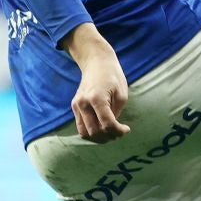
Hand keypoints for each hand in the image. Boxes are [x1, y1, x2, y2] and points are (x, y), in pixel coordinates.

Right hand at [64, 25, 130, 143]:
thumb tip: (110, 131)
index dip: (118, 131)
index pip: (107, 124)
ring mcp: (77, 105)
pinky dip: (92, 131)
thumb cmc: (113, 77)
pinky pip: (81, 127)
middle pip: (94, 132)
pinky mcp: (75, 106)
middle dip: (109, 137)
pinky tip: (103, 128)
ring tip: (110, 133)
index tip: (126, 129)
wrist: (96, 62)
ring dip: (98, 138)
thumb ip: (115, 114)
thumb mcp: (121, 95)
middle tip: (119, 133)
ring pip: (84, 133)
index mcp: (97, 98)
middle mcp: (83, 103)